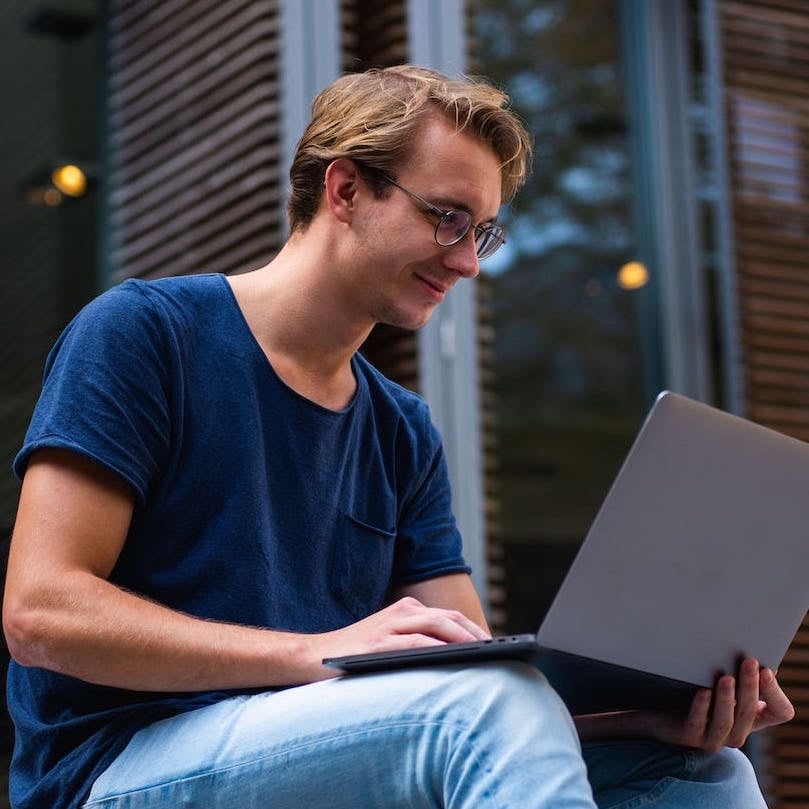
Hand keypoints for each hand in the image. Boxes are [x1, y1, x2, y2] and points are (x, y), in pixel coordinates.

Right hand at [309, 596, 489, 679]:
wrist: (313, 656)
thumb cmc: (356, 654)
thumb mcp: (390, 641)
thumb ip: (418, 642)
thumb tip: (457, 658)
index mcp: (406, 609)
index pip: (449, 617)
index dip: (473, 630)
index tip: (494, 646)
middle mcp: (401, 612)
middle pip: (449, 618)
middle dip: (475, 633)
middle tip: (496, 650)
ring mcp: (389, 625)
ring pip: (437, 625)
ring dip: (463, 638)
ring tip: (483, 652)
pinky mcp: (379, 643)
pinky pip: (415, 641)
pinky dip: (437, 647)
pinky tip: (452, 656)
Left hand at [640, 658, 794, 751]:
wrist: (655, 711)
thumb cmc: (692, 691)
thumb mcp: (719, 682)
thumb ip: (738, 673)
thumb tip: (757, 654)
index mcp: (750, 717)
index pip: (779, 711)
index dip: (774, 692)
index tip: (767, 668)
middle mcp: (737, 731)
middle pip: (749, 712)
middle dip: (750, 685)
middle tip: (749, 662)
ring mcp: (713, 738)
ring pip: (726, 721)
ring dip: (727, 698)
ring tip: (726, 677)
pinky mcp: (688, 737)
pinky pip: (697, 724)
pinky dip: (701, 708)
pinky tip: (702, 691)